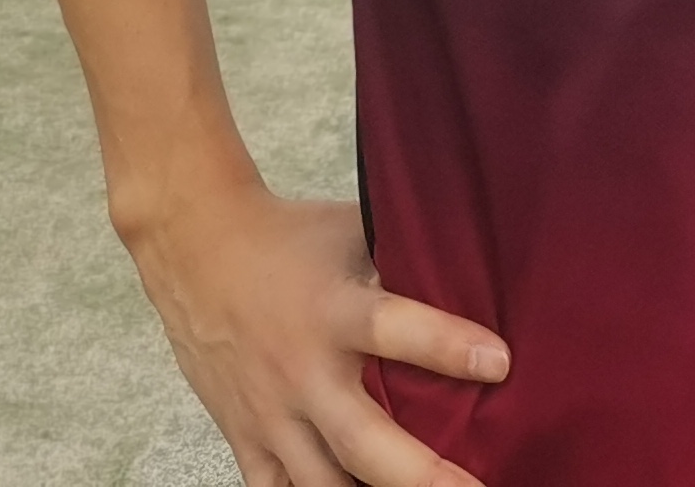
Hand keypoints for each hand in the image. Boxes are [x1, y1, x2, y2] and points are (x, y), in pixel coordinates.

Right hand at [121, 177, 504, 486]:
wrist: (193, 245)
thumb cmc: (286, 237)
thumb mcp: (350, 232)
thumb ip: (403, 260)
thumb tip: (475, 267)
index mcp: (331, 309)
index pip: (393, 327)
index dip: (447, 346)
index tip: (501, 363)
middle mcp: (301, 369)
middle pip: (360, 438)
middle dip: (419, 474)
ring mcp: (270, 411)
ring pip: (321, 482)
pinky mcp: (244, 435)